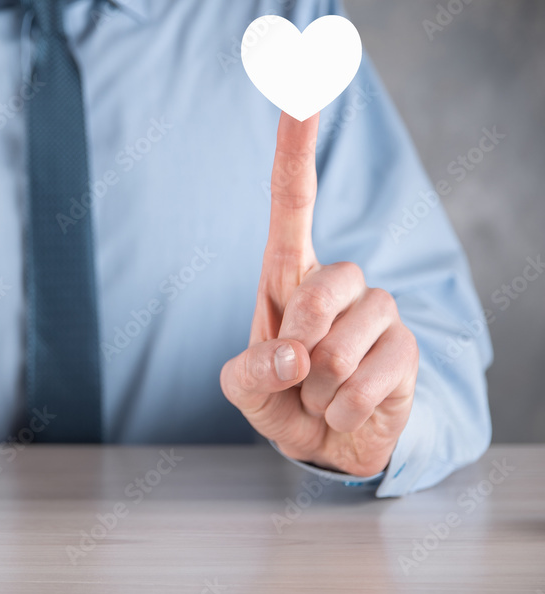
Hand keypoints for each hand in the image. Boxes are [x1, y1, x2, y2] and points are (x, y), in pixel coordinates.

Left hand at [220, 112, 418, 476]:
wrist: (325, 445)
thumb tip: (295, 353)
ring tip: (319, 394)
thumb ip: (251, 371)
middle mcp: (337, 283)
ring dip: (320, 387)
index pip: (292, 201)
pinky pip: (372, 379)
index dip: (296, 148)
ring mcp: (377, 314)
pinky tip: (344, 410)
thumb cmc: (280, 398)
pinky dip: (344, 410)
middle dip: (302, 340)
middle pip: (326, 285)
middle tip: (296, 373)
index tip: (301, 92)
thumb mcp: (244, 389)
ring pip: (345, 344)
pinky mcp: (406, 350)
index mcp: (289, 275)